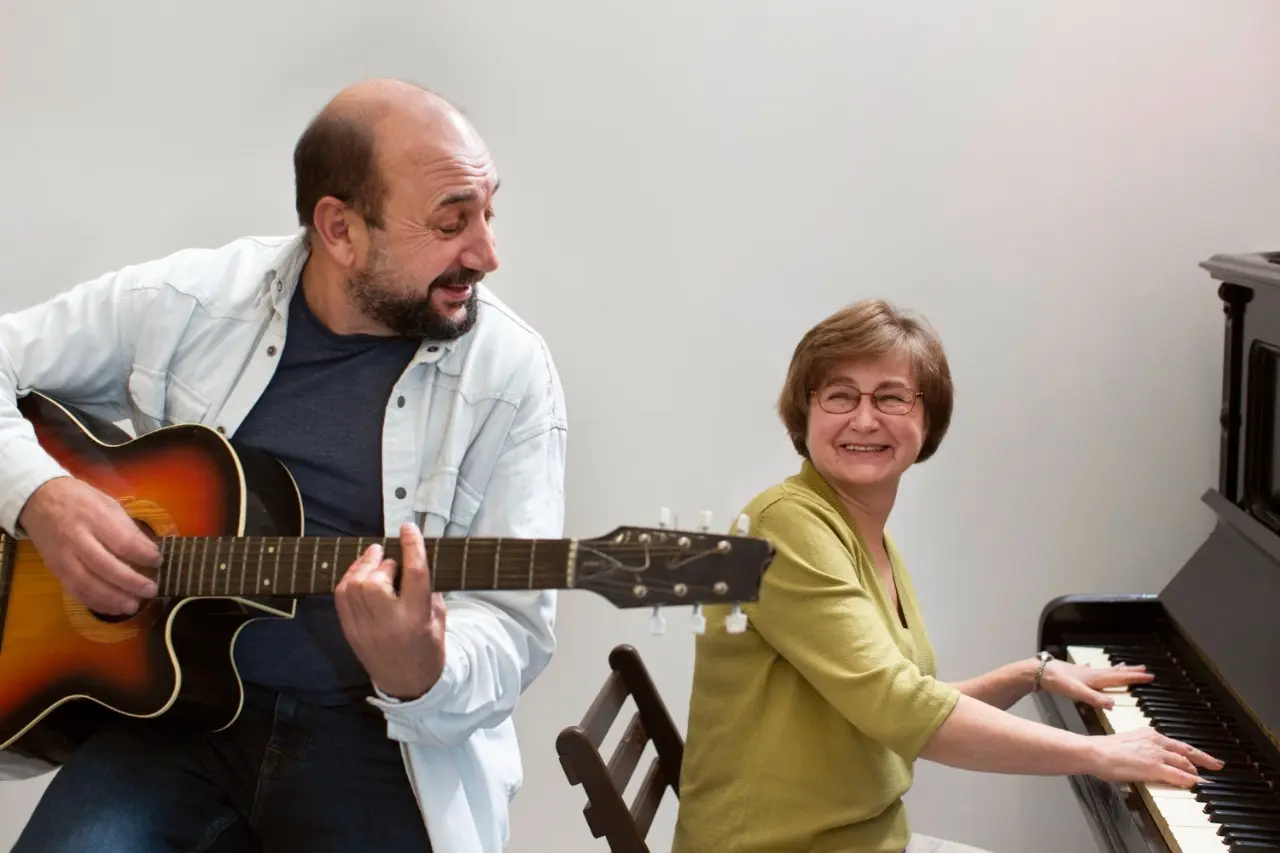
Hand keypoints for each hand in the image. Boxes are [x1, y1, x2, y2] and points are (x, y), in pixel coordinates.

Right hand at [18, 477, 160, 614]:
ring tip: (133, 605)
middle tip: (151, 590)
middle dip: (130, 582)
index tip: (158, 561)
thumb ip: (128, 528)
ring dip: (112, 598)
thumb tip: (150, 551)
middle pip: (105, 566)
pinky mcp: (55, 569)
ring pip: (87, 584)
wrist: (38, 499)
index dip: (143, 555)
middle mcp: (76, 539)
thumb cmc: (80, 499)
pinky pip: (74, 591)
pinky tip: (112, 608)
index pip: (122, 542)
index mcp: (94, 517)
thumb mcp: (108, 504)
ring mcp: (63, 557)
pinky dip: (94, 602)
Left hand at [334, 522, 446, 700]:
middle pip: (376, 580)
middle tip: (391, 560)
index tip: (409, 528)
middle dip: (383, 562)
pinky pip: (341, 596)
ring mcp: (366, 628)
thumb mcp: (439, 617)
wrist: (408, 684)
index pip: (415, 574)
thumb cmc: (427, 648)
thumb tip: (415, 558)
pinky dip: (348, 578)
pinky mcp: (350, 631)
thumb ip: (429, 588)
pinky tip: (359, 573)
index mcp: (417, 618)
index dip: (412, 547)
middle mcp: (390, 623)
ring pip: (354, 586)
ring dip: (363, 566)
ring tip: (374, 559)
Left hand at [1042, 660, 1153, 708]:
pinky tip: (1091, 666)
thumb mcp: (1077, 692)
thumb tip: (1113, 704)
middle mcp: (1092, 673)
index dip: (1135, 678)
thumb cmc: (1057, 681)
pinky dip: (1096, 669)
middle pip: (1115, 672)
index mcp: (1095, 678)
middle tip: (1144, 669)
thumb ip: (1094, 699)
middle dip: (1130, 671)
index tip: (1150, 676)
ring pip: (1104, 670)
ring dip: (1117, 669)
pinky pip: (1091, 670)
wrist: (1038, 672)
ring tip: (1125, 666)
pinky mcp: (1074, 673)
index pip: (1120, 678)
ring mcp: (1083, 672)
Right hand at [1087, 727, 1222, 786]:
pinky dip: (1189, 779)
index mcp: (1149, 734)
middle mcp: (1155, 741)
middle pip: (1186, 751)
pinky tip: (1197, 784)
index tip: (1201, 756)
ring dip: (1197, 771)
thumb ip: (1141, 749)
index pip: (1176, 743)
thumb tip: (1147, 758)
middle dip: (1204, 759)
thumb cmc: (1103, 750)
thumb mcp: (1127, 744)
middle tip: (1217, 764)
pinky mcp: (1154, 766)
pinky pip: (1178, 775)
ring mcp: (1156, 754)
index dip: (1191, 751)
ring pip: (1184, 762)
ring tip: (1207, 778)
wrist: (1094, 751)